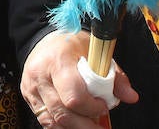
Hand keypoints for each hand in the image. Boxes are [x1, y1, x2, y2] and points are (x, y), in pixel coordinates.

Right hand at [21, 30, 138, 127]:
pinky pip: (45, 120)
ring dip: (75, 127)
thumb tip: (131, 97)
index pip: (74, 96)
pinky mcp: (28, 96)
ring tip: (89, 124)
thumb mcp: (96, 52)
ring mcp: (31, 87)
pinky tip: (75, 122)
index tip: (104, 105)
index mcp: (59, 60)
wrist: (44, 39)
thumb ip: (115, 75)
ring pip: (53, 121)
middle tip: (100, 127)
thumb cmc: (72, 45)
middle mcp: (40, 75)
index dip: (92, 107)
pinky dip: (62, 125)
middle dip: (86, 125)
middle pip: (63, 114)